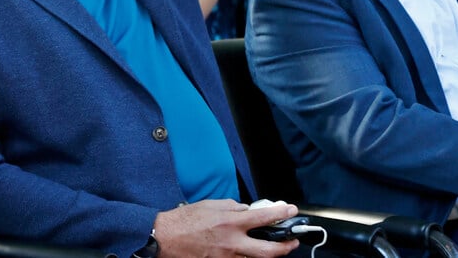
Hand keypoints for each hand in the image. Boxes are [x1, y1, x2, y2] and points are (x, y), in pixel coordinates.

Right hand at [154, 199, 299, 257]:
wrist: (165, 238)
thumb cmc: (184, 220)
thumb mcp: (210, 204)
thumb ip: (231, 207)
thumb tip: (246, 210)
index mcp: (230, 222)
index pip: (263, 217)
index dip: (281, 213)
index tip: (291, 210)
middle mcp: (233, 242)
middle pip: (270, 250)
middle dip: (286, 246)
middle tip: (292, 241)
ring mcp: (228, 257)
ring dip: (267, 252)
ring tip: (272, 246)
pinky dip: (246, 255)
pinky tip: (247, 250)